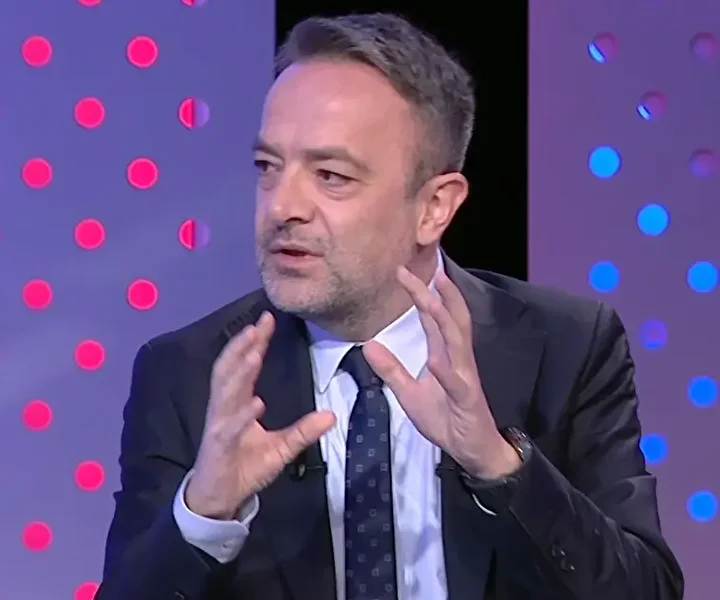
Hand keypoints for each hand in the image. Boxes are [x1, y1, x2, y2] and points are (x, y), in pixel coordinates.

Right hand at [186, 311, 335, 518]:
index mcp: (238, 403)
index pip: (246, 366)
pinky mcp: (218, 446)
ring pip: (226, 391)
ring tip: (253, 351)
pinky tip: (256, 402)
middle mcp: (225, 408)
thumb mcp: (282, 448)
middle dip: (244, 346)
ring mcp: (219, 425)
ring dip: (239, 370)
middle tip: (259, 324)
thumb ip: (303, 431)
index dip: (256, 343)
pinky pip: (229, 427)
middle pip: (232, 369)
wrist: (220, 498)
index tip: (267, 320)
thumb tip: (331, 415)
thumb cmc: (245, 467)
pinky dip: (242, 414)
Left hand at [363, 266, 519, 479]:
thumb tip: (368, 344)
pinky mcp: (468, 400)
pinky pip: (457, 384)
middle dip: (431, 295)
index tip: (401, 272)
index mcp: (444, 355)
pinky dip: (447, 371)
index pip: (432, 318)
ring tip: (429, 299)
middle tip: (410, 273)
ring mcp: (464, 378)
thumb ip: (391, 369)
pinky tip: (435, 360)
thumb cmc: (446, 418)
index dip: (419, 294)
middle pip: (447, 319)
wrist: (472, 450)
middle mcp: (457, 359)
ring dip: (444, 320)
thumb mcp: (409, 393)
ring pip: (457, 342)